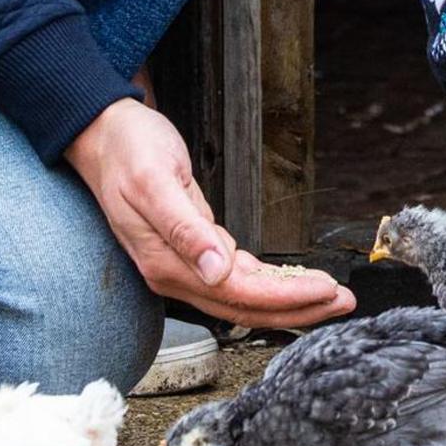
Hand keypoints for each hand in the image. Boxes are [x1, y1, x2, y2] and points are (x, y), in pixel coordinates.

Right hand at [66, 99, 349, 331]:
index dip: (284, 298)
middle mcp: (174, 273)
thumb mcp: (155, 183)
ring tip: (330, 296)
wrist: (102, 137)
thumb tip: (217, 271)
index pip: (237, 292)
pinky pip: (235, 278)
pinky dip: (268, 283)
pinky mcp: (191, 251)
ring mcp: (182, 265)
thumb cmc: (127, 152)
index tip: (324, 292)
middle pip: (244, 305)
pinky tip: (293, 282)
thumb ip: (186, 230)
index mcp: (166, 262)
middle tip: (343, 302)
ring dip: (288, 299)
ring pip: (243, 296)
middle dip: (297, 308)